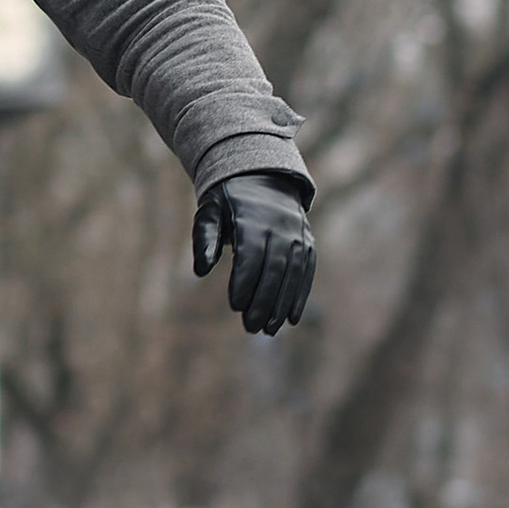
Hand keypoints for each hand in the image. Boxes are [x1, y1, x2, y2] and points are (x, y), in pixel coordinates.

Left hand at [192, 171, 314, 334]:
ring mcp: (298, 234)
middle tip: (251, 327)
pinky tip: (290, 318)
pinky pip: (307, 272)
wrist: (263, 177)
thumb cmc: (228, 201)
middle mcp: (281, 226)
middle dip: (263, 300)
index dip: (245, 281)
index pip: (251, 255)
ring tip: (269, 330)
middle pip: (274, 269)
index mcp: (253, 218)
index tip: (235, 306)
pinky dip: (300, 295)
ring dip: (282, 304)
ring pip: (293, 273)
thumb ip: (204, 238)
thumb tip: (201, 271)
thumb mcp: (210, 211)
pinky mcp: (308, 243)